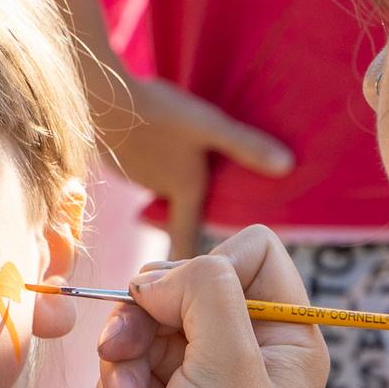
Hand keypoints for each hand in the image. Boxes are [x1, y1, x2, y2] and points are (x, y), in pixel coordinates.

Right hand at [94, 228, 325, 387]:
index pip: (251, 251)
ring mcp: (200, 386)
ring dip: (125, 365)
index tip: (184, 308)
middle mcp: (247, 356)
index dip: (208, 267)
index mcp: (287, 338)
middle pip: (181, 287)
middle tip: (133, 355)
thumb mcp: (229, 362)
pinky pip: (122, 374)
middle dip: (147, 319)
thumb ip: (204, 290)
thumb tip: (158, 277)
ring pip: (141, 328)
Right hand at [101, 75, 293, 259]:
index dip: (192, 261)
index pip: (189, 238)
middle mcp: (160, 189)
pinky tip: (152, 135)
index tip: (190, 290)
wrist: (101, 98)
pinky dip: (149, 160)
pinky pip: (141, 167)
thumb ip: (246, 146)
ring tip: (176, 156)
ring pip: (159, 187)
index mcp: (185, 189)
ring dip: (168, 180)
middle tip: (195, 208)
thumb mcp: (210, 125)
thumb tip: (288, 164)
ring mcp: (136, 175)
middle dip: (184, 215)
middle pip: (175, 211)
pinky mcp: (120, 158)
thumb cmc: (159, 113)